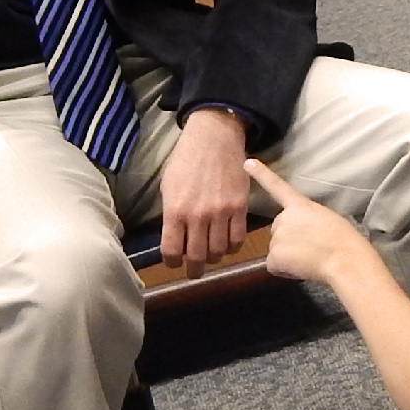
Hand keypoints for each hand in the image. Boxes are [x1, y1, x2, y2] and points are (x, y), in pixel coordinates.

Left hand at [159, 109, 249, 265]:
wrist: (215, 137)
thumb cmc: (186, 159)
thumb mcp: (168, 186)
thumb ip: (171, 213)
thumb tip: (175, 236)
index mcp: (175, 210)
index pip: (171, 251)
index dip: (171, 262)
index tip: (174, 263)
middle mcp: (198, 216)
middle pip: (196, 257)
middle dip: (193, 269)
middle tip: (193, 272)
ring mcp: (221, 213)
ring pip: (219, 251)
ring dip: (213, 258)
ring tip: (210, 256)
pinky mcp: (240, 208)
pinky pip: (238, 239)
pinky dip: (232, 247)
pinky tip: (227, 244)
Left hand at [245, 159, 378, 285]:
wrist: (344, 258)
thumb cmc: (345, 241)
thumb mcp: (327, 220)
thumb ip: (308, 221)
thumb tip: (302, 237)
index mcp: (301, 206)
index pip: (277, 186)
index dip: (262, 174)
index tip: (247, 162)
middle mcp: (284, 217)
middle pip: (279, 230)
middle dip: (289, 240)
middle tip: (311, 249)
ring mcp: (277, 236)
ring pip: (277, 250)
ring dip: (289, 256)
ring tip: (311, 259)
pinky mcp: (273, 256)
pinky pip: (275, 266)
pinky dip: (285, 270)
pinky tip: (302, 268)